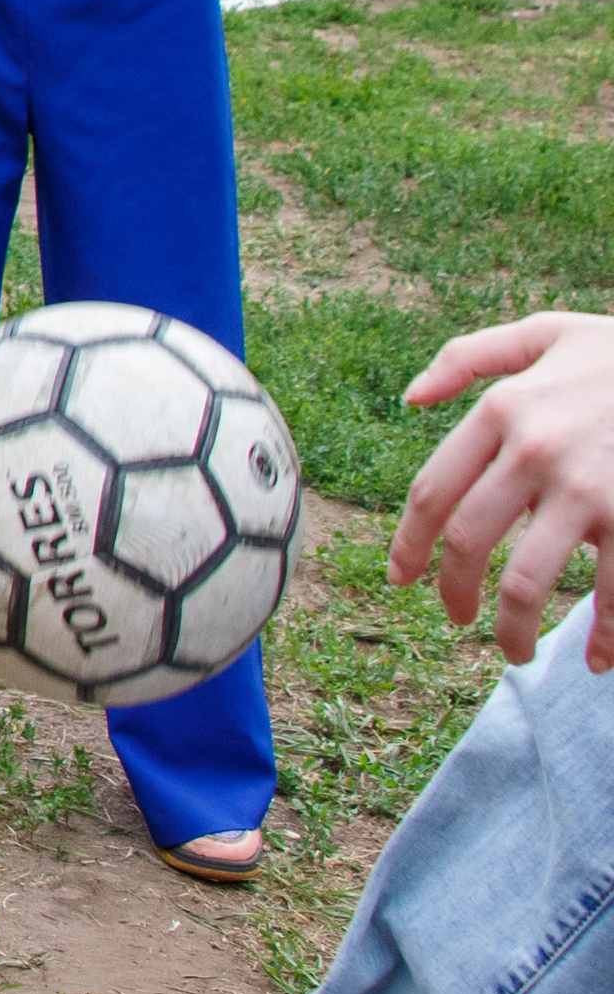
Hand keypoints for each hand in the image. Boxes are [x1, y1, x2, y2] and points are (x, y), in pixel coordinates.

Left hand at [388, 311, 613, 669]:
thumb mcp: (544, 333)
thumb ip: (468, 357)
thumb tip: (412, 398)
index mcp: (502, 410)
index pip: (433, 492)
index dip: (409, 544)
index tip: (401, 577)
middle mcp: (535, 452)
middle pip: (469, 542)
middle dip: (454, 591)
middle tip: (455, 616)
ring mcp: (589, 490)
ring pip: (528, 582)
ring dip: (515, 629)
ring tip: (513, 650)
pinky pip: (613, 592)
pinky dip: (606, 636)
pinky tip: (598, 660)